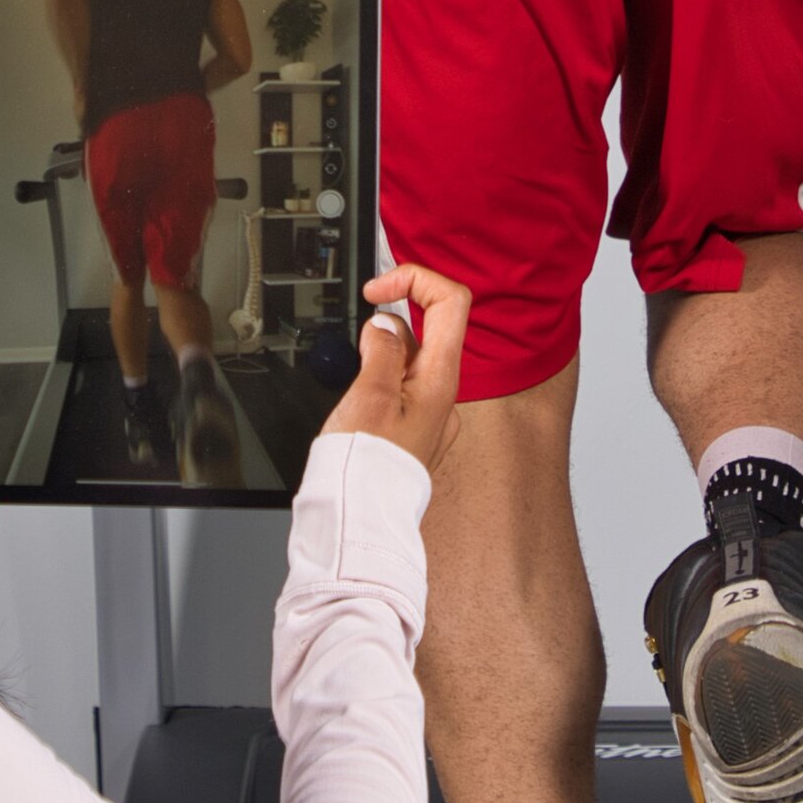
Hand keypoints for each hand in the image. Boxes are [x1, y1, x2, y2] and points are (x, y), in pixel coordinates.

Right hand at [323, 264, 470, 471]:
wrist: (359, 522)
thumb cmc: (364, 468)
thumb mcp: (369, 394)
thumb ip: (382, 349)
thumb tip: (384, 324)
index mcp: (440, 379)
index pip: (450, 301)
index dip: (415, 279)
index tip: (379, 289)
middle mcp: (442, 396)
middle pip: (429, 328)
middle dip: (389, 321)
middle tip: (357, 336)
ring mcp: (430, 415)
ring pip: (410, 361)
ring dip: (379, 354)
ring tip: (352, 385)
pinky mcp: (412, 432)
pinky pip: (401, 389)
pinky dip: (378, 380)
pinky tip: (357, 404)